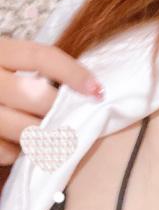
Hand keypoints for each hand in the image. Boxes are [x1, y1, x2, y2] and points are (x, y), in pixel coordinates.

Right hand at [0, 37, 102, 166]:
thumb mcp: (3, 59)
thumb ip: (31, 68)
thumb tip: (82, 88)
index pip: (42, 57)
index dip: (74, 73)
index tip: (98, 90)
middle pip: (37, 97)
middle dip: (60, 110)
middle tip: (72, 118)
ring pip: (25, 129)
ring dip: (46, 135)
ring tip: (51, 133)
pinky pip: (6, 152)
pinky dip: (21, 152)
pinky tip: (23, 145)